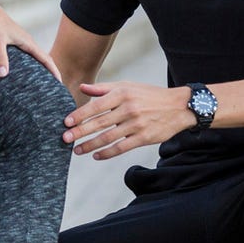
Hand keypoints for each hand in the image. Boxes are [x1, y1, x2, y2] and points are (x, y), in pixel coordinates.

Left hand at [0, 4, 64, 84]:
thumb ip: (0, 56)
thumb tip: (4, 75)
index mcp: (28, 42)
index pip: (46, 59)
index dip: (54, 71)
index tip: (60, 83)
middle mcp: (26, 42)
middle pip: (43, 59)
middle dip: (50, 72)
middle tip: (54, 88)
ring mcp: (20, 42)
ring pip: (34, 58)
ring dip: (40, 69)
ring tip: (41, 84)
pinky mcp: (12, 43)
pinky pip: (25, 57)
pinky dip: (28, 66)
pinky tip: (21, 74)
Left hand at [63, 81, 194, 158]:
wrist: (179, 106)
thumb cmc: (150, 95)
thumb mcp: (128, 86)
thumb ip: (104, 88)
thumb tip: (83, 87)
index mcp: (122, 94)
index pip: (96, 106)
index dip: (79, 115)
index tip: (66, 122)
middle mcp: (128, 109)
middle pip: (99, 123)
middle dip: (80, 132)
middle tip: (65, 139)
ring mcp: (136, 124)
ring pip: (108, 137)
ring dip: (90, 145)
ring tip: (77, 150)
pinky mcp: (144, 138)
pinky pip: (121, 148)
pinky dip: (107, 153)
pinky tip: (96, 156)